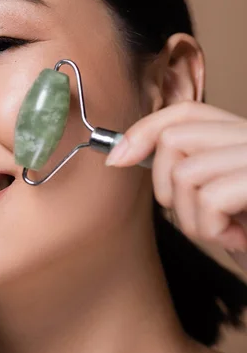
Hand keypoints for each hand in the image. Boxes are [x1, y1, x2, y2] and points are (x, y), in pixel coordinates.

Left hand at [105, 100, 246, 271]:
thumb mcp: (218, 201)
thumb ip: (188, 171)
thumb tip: (124, 153)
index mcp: (240, 136)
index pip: (184, 112)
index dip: (144, 130)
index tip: (117, 159)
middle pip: (174, 138)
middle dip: (165, 187)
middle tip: (196, 217)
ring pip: (185, 173)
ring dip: (191, 219)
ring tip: (222, 233)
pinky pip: (210, 198)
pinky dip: (212, 230)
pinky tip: (238, 239)